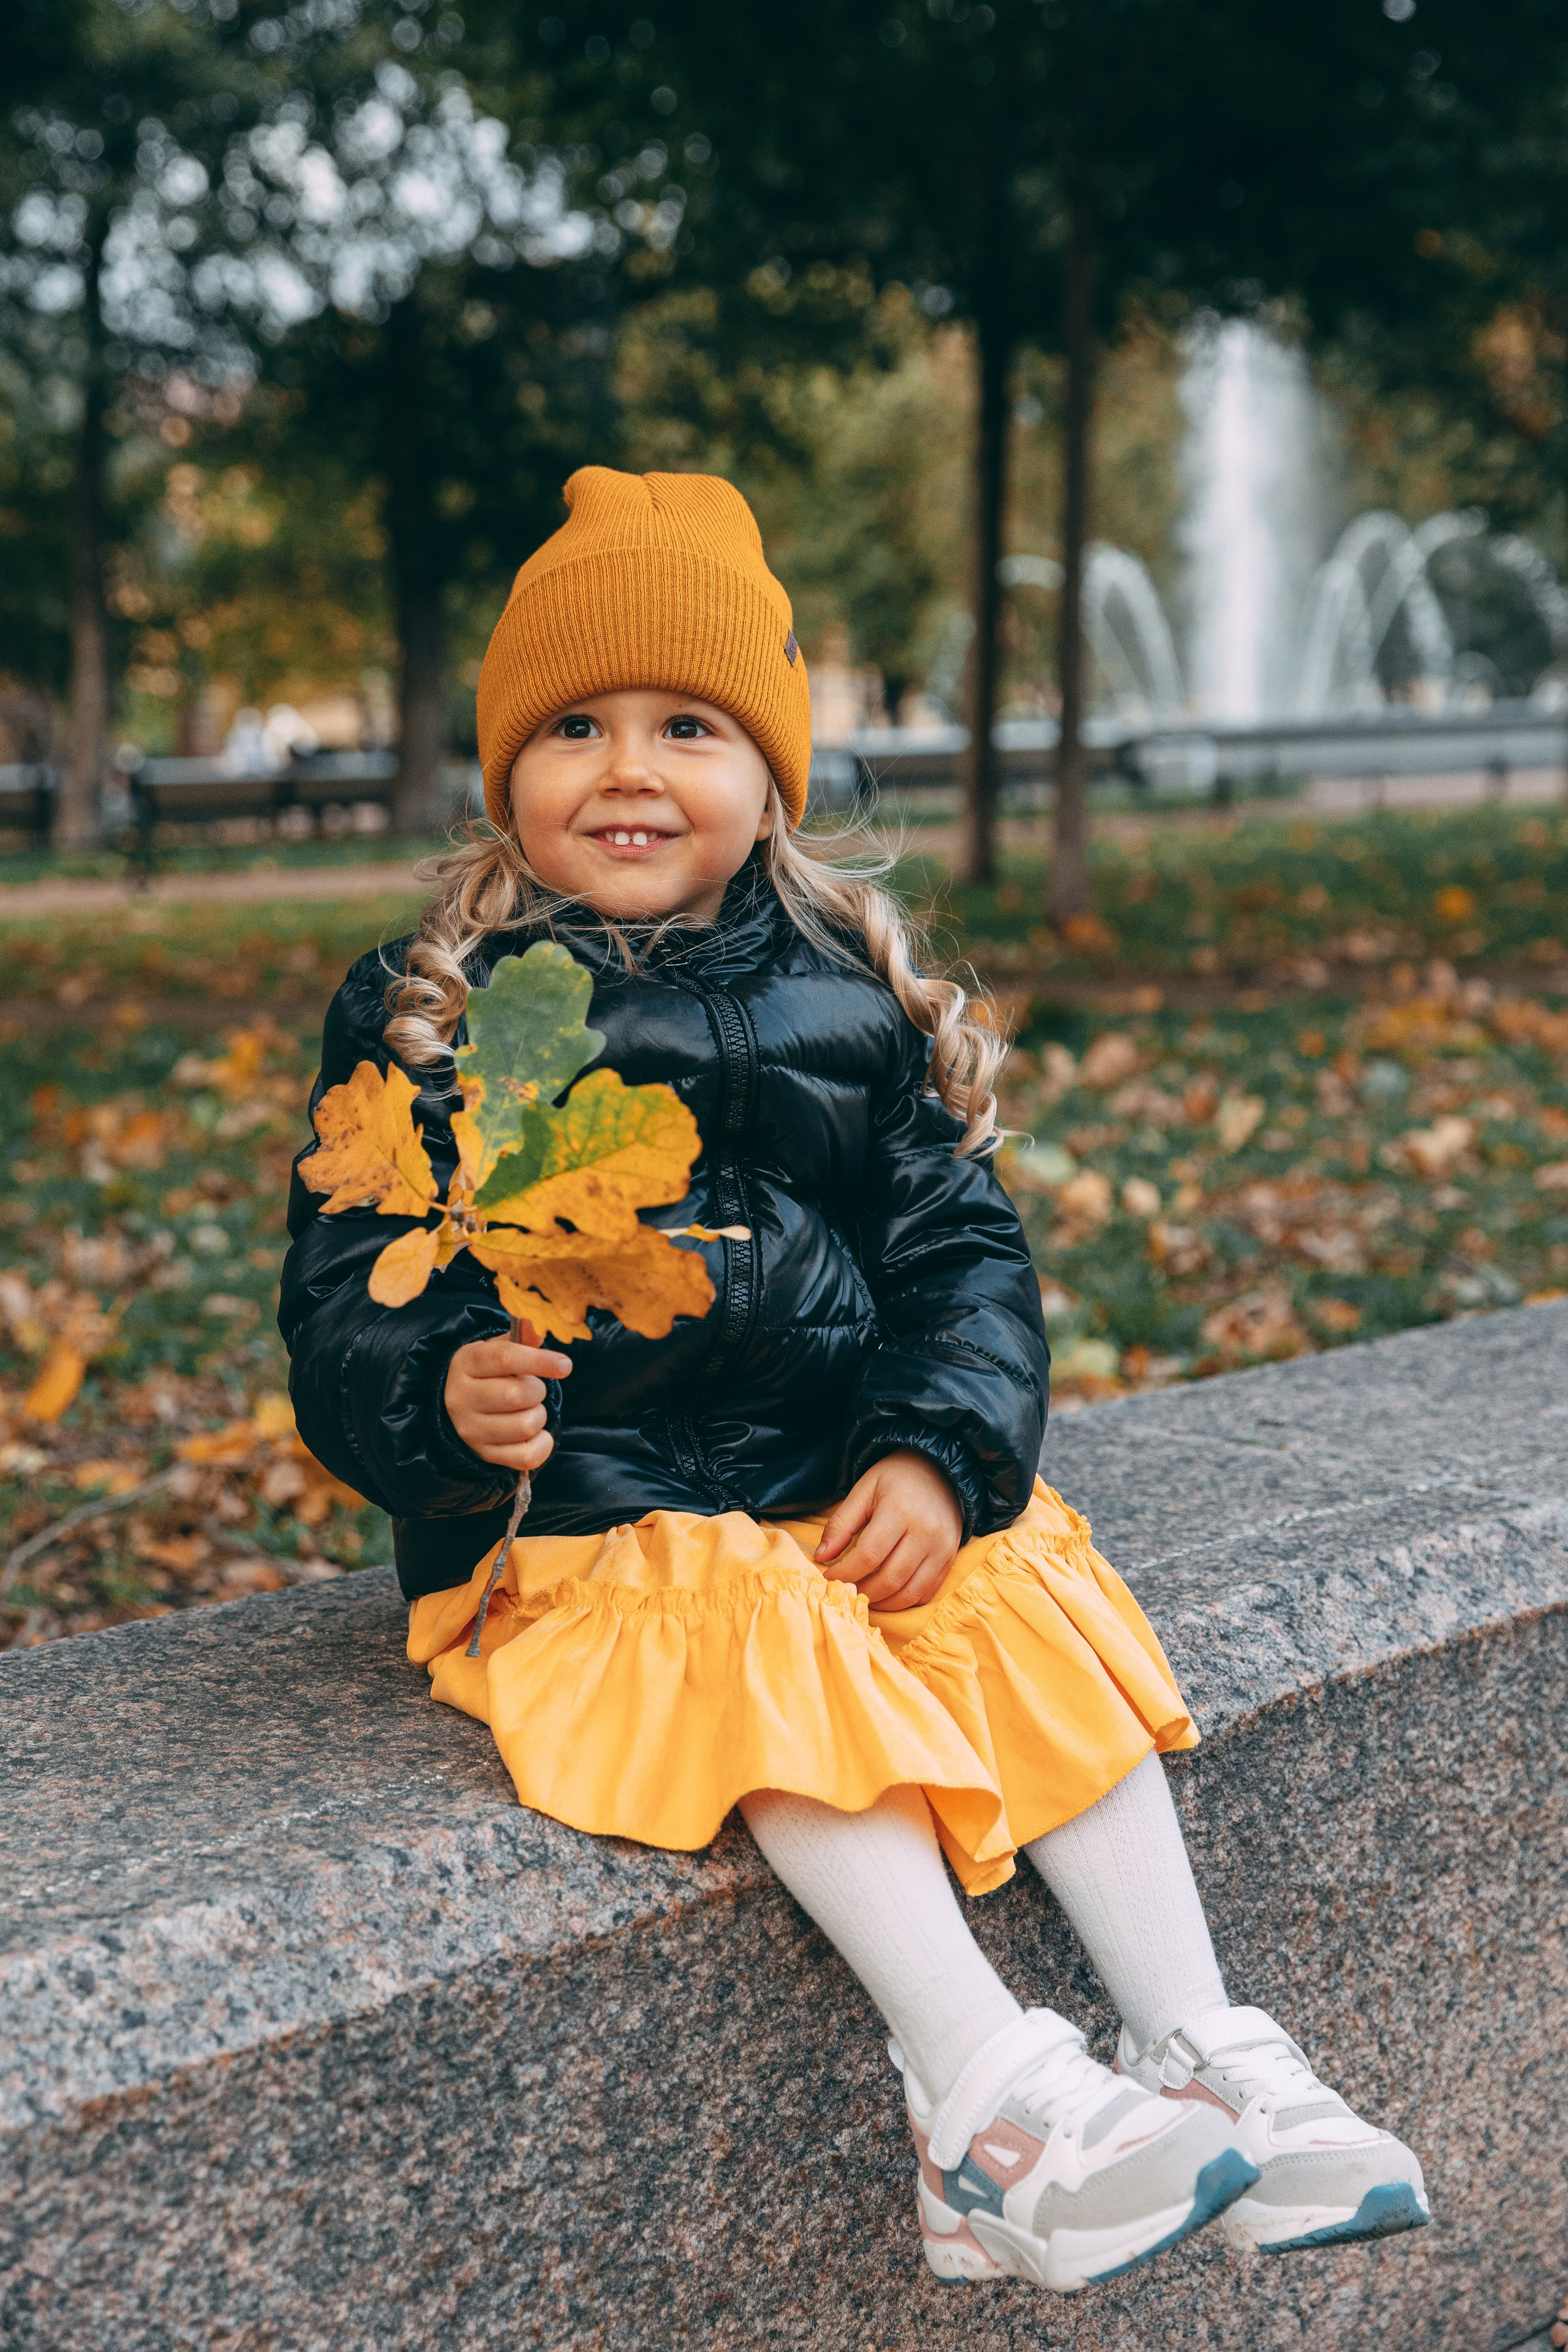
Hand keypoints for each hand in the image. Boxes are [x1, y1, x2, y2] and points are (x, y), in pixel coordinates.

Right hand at [444, 1336, 571, 1471]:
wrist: (461, 1408)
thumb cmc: (488, 1374)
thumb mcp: (497, 1350)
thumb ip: (520, 1339)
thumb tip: (535, 1327)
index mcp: (465, 1363)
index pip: (505, 1359)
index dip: (539, 1361)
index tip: (565, 1365)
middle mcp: (462, 1398)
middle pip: (516, 1395)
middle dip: (538, 1391)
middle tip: (534, 1390)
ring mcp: (471, 1430)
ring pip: (525, 1426)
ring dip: (539, 1416)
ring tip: (530, 1410)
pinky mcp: (484, 1454)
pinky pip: (527, 1456)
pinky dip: (542, 1445)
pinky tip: (537, 1433)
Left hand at [814, 1449, 962, 1611]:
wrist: (941, 1472)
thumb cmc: (897, 1478)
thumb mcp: (864, 1490)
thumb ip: (841, 1523)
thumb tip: (821, 1557)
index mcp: (900, 1511)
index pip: (869, 1555)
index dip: (844, 1572)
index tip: (827, 1577)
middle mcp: (926, 1533)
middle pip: (889, 1579)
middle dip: (861, 1592)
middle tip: (844, 1590)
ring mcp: (942, 1549)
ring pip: (909, 1593)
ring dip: (881, 1603)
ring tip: (862, 1596)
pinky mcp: (950, 1560)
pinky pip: (926, 1593)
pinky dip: (903, 1602)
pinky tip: (886, 1594)